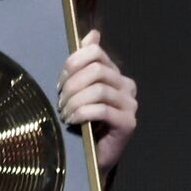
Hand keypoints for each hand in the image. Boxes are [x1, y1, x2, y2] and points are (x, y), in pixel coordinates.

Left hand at [57, 29, 137, 175]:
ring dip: (75, 101)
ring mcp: (130, 105)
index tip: (60, 81)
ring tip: (64, 113)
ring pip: (98, 90)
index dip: (73, 62)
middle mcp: (127, 86)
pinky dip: (82, 113)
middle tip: (60, 100)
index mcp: (115, 74)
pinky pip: (102, 109)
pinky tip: (72, 120)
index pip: (96, 53)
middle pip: (97, 70)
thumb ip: (84, 63)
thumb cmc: (82, 122)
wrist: (91, 156)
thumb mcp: (79, 89)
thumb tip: (92, 34)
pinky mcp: (128, 123)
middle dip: (72, 84)